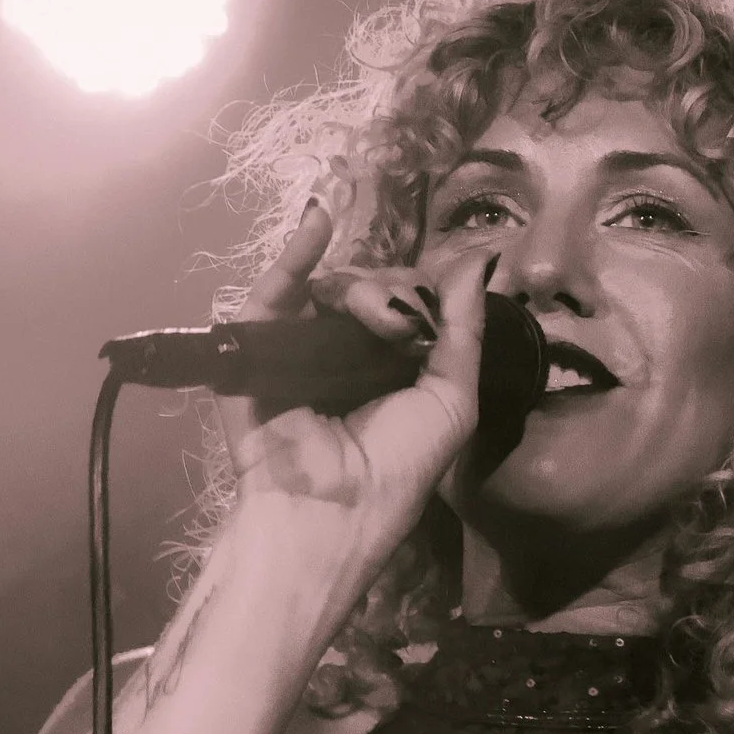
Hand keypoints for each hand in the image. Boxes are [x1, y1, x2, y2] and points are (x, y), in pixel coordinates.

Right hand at [215, 204, 489, 556]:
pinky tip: (316, 219)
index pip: (403, 304)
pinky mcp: (253, 354)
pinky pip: (272, 294)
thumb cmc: (398, 469)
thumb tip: (480, 260)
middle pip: (366, 290)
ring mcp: (294, 351)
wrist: (333, 513)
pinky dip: (295, 253)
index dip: (416, 297)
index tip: (424, 320)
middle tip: (394, 329)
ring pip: (328, 288)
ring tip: (368, 316)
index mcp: (386, 370)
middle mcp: (340, 356)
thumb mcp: (451, 399)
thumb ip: (463, 330)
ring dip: (356, 290)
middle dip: (387, 296)